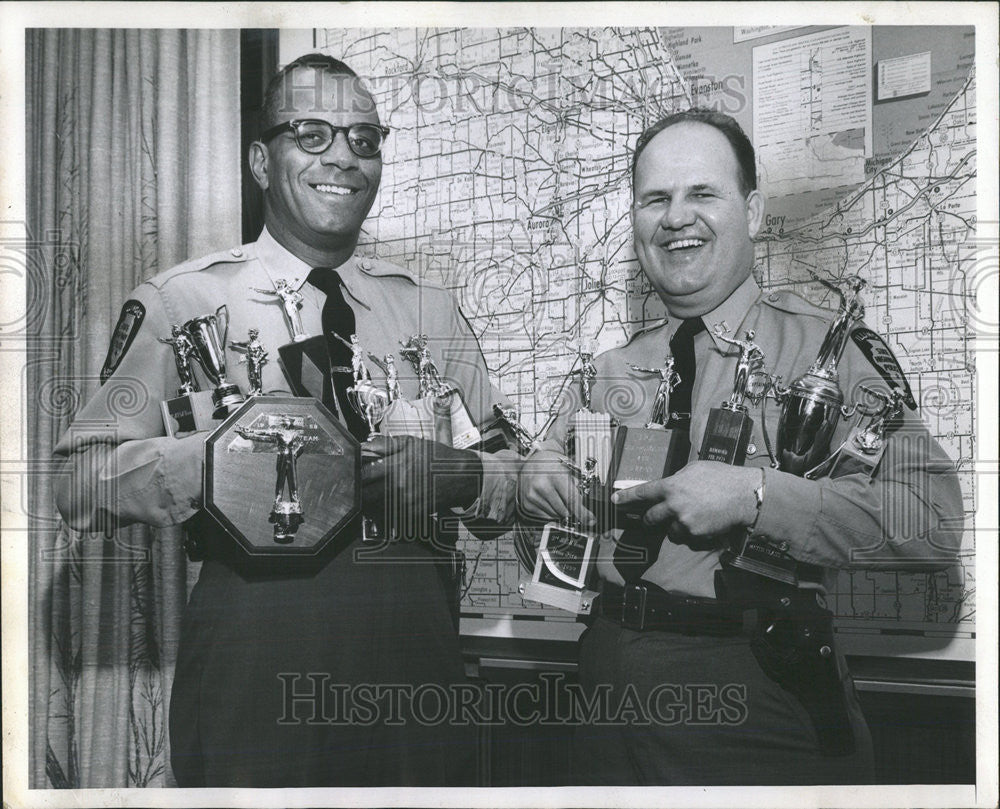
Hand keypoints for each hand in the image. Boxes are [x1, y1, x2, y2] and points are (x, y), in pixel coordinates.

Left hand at [361, 435, 482, 526]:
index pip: (363, 475)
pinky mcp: (411, 514)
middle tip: (356, 489)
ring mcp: (404, 503)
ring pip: (375, 508)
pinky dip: (383, 512)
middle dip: (358, 493)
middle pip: (365, 496)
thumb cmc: (436, 458)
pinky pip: (390, 517)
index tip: (350, 475)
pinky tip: (385, 505)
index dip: (354, 476)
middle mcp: (397, 487)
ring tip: (369, 496)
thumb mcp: (412, 443)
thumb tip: (365, 445)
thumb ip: (386, 444)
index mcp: (395, 466)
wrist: (460, 476)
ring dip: (368, 504)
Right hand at [517, 450, 595, 527]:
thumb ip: (577, 488)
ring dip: (560, 509)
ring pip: (555, 515)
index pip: (572, 500)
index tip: (591, 520)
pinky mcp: (527, 504)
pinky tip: (548, 499)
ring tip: (556, 495)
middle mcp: (541, 486)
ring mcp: (532, 496)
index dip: (583, 513)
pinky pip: (545, 516)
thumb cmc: (553, 464)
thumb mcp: (568, 469)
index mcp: (554, 476)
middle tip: (567, 496)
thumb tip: (585, 509)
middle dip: (570, 508)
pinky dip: (550, 510)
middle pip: (564, 511)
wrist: (533, 461)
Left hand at [611, 461, 757, 544]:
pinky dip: (691, 532)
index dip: (625, 498)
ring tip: (691, 516)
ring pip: (669, 530)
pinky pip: (686, 537)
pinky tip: (703, 521)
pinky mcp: (695, 535)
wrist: (743, 495)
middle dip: (649, 519)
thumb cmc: (721, 477)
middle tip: (651, 517)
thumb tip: (668, 486)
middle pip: (650, 518)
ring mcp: (683, 522)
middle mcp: (673, 506)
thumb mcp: (694, 469)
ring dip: (674, 526)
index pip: (641, 493)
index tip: (615, 500)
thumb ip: (677, 479)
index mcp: (670, 486)